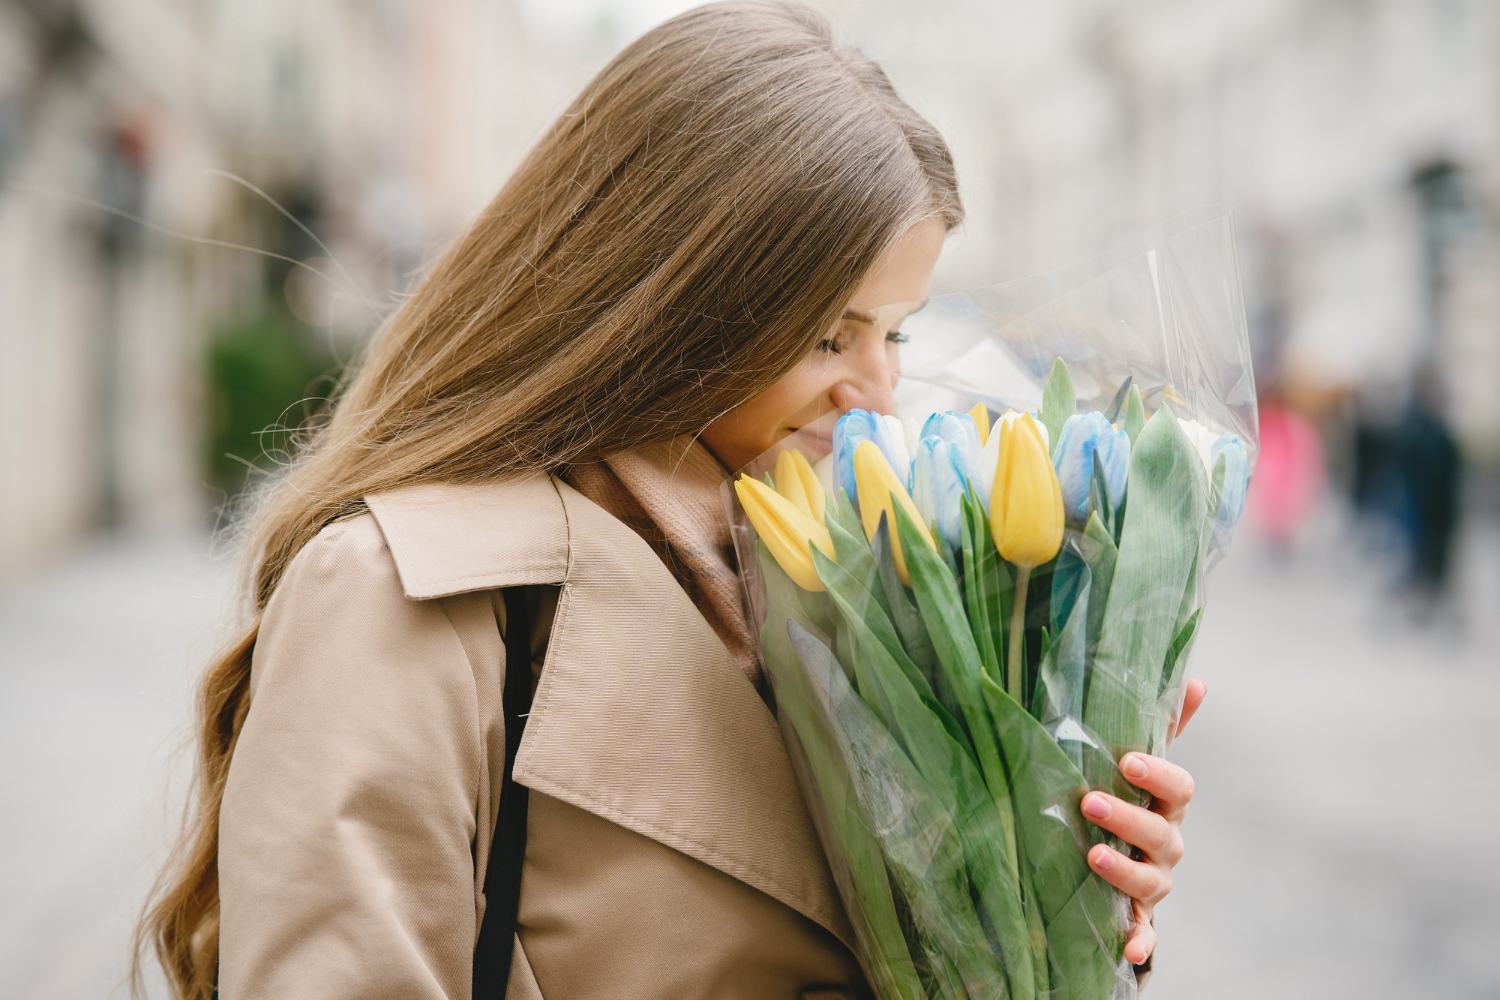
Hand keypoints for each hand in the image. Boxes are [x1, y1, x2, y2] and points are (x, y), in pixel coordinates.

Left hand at [1079, 676, 1206, 965]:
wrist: (1120, 864)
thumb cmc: (1129, 801)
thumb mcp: (1141, 767)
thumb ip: (1164, 726)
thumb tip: (1198, 679)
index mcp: (1167, 807)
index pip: (1178, 788)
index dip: (1157, 774)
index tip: (1127, 760)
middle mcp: (1167, 845)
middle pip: (1161, 833)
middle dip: (1128, 817)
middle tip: (1090, 801)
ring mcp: (1155, 883)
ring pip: (1151, 881)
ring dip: (1124, 871)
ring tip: (1092, 856)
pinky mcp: (1137, 917)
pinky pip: (1143, 933)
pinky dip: (1139, 942)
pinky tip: (1127, 950)